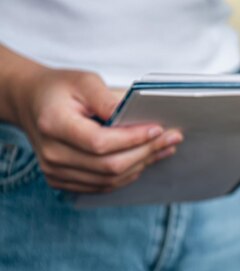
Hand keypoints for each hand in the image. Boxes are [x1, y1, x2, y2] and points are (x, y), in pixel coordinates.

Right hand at [15, 69, 181, 192]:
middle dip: (146, 152)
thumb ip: (108, 99)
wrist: (32, 103)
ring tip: (165, 148)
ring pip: (110, 179)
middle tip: (173, 138)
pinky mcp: (64, 181)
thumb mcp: (84, 81)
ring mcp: (56, 172)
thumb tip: (136, 117)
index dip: (133, 139)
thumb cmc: (60, 89)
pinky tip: (146, 159)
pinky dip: (129, 174)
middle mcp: (52, 154)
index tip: (158, 129)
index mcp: (54, 125)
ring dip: (142, 164)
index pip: (100, 142)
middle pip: (109, 166)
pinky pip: (103, 185)